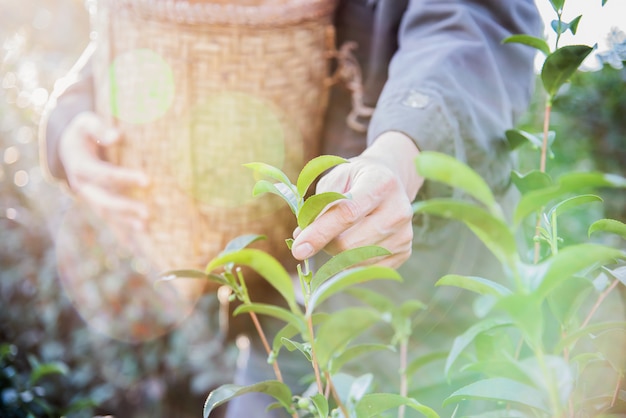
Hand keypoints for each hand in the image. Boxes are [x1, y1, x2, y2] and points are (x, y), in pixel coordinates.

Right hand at [59, 112, 149, 231]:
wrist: (70, 148)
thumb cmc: (84, 132)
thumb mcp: (85, 123)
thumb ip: (98, 127)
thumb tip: (116, 136)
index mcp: (80, 166)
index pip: (103, 175)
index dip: (124, 178)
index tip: (147, 180)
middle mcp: (83, 187)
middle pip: (104, 201)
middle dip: (125, 208)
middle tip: (148, 213)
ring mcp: (90, 199)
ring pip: (107, 214)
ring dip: (125, 222)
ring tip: (146, 227)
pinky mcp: (97, 205)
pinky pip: (110, 220)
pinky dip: (122, 232)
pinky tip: (136, 244)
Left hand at [291, 131, 422, 267]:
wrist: (390, 180)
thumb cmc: (356, 179)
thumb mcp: (335, 179)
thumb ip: (318, 206)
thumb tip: (300, 237)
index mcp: (380, 183)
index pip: (347, 214)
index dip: (320, 233)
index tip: (298, 249)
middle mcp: (399, 210)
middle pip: (350, 244)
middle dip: (325, 244)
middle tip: (317, 235)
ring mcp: (405, 234)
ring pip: (357, 261)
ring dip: (336, 254)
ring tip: (338, 235)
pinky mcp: (405, 252)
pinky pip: (367, 270)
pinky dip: (350, 263)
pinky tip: (351, 246)